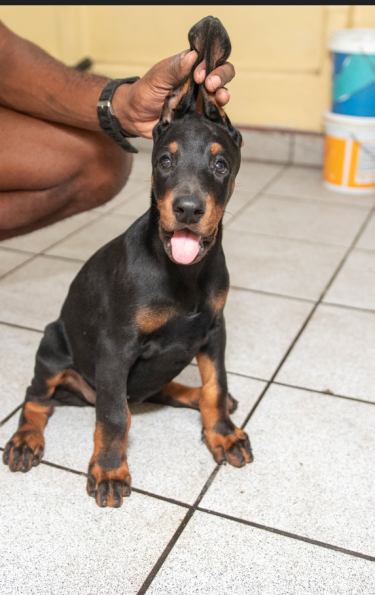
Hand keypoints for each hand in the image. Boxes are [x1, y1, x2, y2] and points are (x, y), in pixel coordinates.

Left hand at [112, 50, 234, 138]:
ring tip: (222, 99)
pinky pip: (215, 118)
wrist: (135, 118)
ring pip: (221, 95)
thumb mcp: (158, 78)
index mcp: (189, 67)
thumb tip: (192, 56)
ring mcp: (200, 101)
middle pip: (221, 75)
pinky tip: (226, 123)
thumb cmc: (144, 93)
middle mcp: (198, 82)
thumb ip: (175, 68)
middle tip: (212, 85)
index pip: (208, 59)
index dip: (209, 65)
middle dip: (221, 77)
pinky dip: (224, 121)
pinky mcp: (199, 119)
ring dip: (224, 96)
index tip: (198, 75)